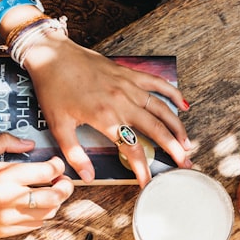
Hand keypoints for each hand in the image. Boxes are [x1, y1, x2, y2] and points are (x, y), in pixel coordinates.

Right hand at [0, 133, 73, 238]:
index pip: (47, 171)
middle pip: (55, 195)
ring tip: (51, 192)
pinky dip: (42, 215)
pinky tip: (36, 206)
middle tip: (63, 180)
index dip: (57, 166)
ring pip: (49, 212)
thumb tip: (28, 143)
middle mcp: (11, 199)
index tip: (55, 163)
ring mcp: (10, 218)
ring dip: (56, 201)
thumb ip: (2, 141)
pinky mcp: (7, 231)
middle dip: (65, 186)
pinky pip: (36, 225)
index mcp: (4, 176)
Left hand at [20, 33, 192, 185]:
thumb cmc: (53, 89)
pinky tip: (184, 104)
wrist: (52, 55)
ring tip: (188, 143)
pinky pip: (156, 83)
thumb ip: (75, 154)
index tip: (148, 183)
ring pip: (161, 108)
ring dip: (177, 127)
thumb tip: (88, 176)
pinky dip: (172, 93)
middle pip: (155, 130)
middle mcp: (122, 102)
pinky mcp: (128, 74)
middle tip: (185, 164)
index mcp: (106, 117)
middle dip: (173, 149)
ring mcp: (128, 86)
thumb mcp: (58, 126)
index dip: (142, 169)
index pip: (132, 149)